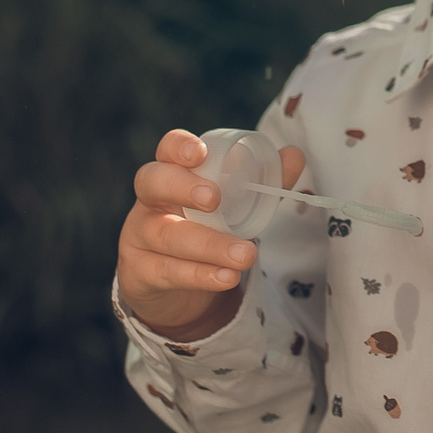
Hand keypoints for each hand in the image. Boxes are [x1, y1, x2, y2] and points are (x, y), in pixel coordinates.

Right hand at [116, 128, 304, 341]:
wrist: (175, 285)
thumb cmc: (206, 229)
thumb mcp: (234, 205)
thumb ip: (263, 180)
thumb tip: (294, 156)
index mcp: (172, 173)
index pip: (166, 150)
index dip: (178, 147)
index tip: (200, 152)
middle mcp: (150, 200)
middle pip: (151, 182)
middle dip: (182, 187)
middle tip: (215, 199)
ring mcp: (139, 236)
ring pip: (166, 235)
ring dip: (209, 245)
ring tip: (246, 255)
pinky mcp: (139, 272)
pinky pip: (166, 272)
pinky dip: (200, 275)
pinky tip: (227, 278)